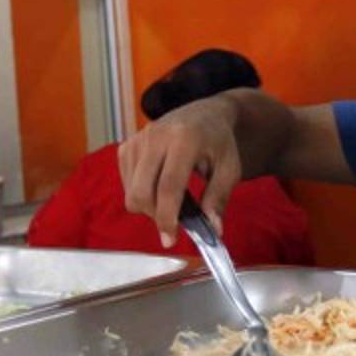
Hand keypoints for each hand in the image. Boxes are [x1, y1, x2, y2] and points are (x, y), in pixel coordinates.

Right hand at [119, 96, 241, 246]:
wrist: (204, 114)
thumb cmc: (219, 144)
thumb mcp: (230, 169)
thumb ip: (219, 199)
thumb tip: (213, 230)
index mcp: (185, 139)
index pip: (168, 186)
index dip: (167, 217)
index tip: (170, 240)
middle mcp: (156, 136)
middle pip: (142, 192)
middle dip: (156, 216)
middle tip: (176, 223)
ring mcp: (138, 139)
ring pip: (131, 191)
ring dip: (149, 207)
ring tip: (173, 201)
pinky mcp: (127, 145)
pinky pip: (126, 183)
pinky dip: (140, 194)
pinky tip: (159, 188)